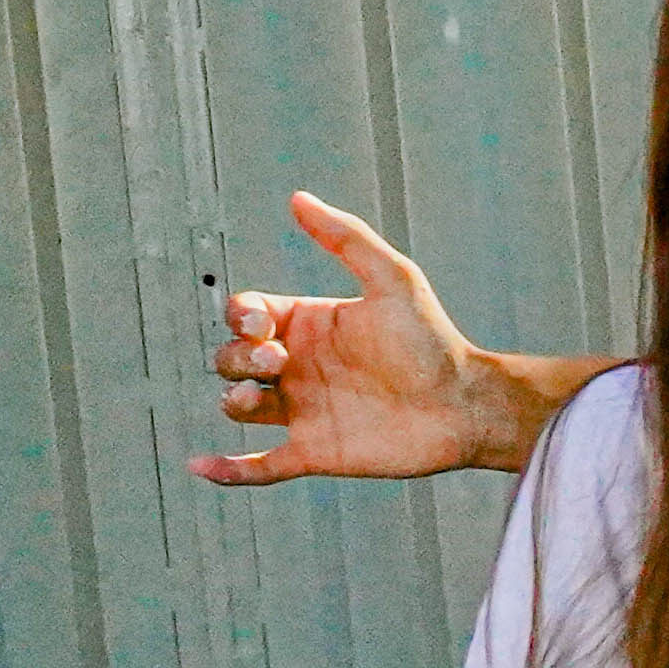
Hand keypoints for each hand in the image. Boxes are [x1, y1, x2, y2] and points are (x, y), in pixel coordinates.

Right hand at [203, 193, 505, 483]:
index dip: (242, 315)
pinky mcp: (316, 452)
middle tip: (279, 358)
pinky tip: (201, 466)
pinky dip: (227, 470)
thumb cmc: (435, 341)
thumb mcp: (392, 279)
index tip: (265, 321)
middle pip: (233, 358)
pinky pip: (260, 465)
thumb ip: (346, 239)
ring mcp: (305, 411)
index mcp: (310, 325)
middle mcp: (300, 367)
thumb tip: (299, 198)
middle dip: (239, 355)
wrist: (467, 404)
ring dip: (233, 398)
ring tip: (258, 393)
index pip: (246, 314)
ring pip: (239, 405)